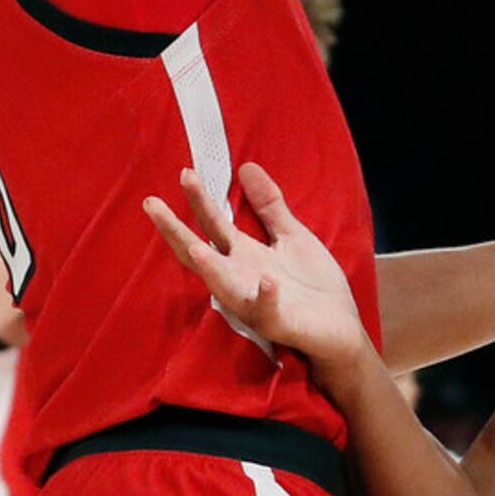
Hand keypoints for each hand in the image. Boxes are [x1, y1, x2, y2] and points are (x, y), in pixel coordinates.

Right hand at [144, 163, 367, 371]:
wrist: (341, 329)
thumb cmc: (312, 286)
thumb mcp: (291, 236)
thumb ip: (269, 206)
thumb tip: (247, 166)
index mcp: (244, 255)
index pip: (214, 224)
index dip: (199, 200)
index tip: (185, 173)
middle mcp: (241, 278)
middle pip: (200, 253)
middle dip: (176, 231)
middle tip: (152, 205)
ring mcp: (255, 301)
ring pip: (224, 286)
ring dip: (210, 268)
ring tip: (194, 247)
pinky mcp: (278, 321)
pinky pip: (267, 309)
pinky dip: (265, 295)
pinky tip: (267, 280)